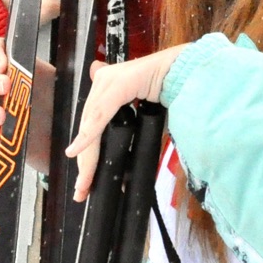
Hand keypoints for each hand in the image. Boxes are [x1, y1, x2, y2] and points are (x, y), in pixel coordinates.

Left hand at [64, 44, 187, 198]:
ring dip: (87, 157)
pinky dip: (88, 135)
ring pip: (90, 125)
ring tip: (84, 183)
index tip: (85, 178)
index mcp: (109, 85)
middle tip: (81, 191)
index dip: (87, 150)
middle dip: (85, 161)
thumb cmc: (170, 89)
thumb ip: (131, 121)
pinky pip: (100, 115)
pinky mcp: (117, 85)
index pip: (92, 123)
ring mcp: (108, 82)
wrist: (185, 71)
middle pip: (87, 126)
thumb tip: (123, 147)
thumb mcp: (146, 109)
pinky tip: (76, 151)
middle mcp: (103, 81)